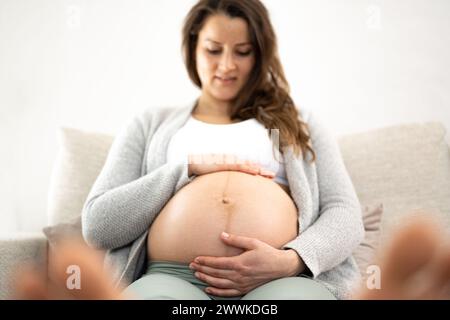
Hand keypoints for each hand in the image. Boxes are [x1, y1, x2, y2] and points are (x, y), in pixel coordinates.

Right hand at [188, 153, 274, 178]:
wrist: (189, 165)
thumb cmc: (200, 173)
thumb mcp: (213, 179)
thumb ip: (220, 184)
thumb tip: (226, 197)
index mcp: (229, 166)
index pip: (246, 169)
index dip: (257, 172)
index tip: (266, 177)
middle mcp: (230, 162)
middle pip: (249, 167)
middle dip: (261, 171)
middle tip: (273, 176)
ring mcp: (227, 162)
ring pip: (246, 166)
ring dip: (258, 170)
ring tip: (268, 174)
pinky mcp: (223, 163)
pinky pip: (238, 166)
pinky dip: (247, 168)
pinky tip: (255, 171)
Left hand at [189, 232, 303, 296]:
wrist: (281, 267)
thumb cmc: (267, 253)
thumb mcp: (253, 242)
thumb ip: (236, 240)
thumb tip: (221, 235)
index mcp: (239, 263)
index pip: (217, 263)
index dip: (205, 261)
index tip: (196, 259)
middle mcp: (239, 275)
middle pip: (215, 273)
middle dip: (202, 269)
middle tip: (191, 266)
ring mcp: (241, 284)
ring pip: (219, 284)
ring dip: (206, 279)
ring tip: (197, 274)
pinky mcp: (244, 289)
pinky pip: (227, 293)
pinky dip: (217, 292)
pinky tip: (209, 288)